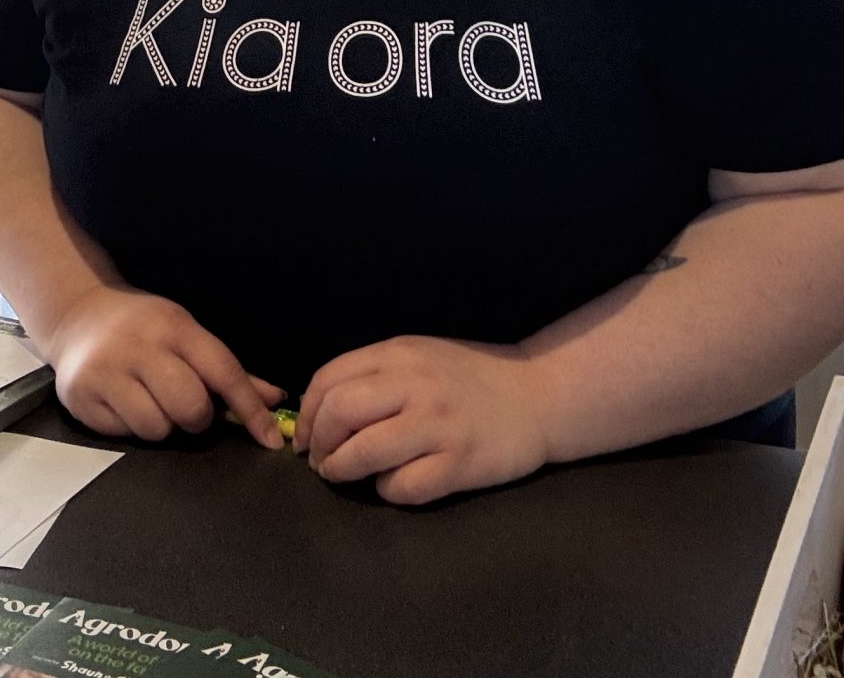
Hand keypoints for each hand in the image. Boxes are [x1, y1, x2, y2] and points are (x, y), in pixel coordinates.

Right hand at [41, 284, 281, 446]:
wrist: (77, 316)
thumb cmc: (143, 329)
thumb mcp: (185, 334)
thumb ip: (226, 371)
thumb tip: (275, 400)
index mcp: (173, 326)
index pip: (223, 371)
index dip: (250, 408)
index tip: (270, 440)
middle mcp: (139, 345)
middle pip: (190, 406)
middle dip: (196, 418)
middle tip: (185, 407)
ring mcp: (106, 371)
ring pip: (157, 428)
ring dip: (162, 425)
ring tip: (150, 402)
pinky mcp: (81, 397)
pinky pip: (125, 434)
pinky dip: (132, 427)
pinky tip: (123, 404)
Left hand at [296, 336, 550, 505]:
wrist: (539, 395)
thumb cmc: (470, 378)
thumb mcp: (420, 357)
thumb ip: (376, 374)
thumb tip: (321, 408)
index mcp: (400, 354)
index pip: (329, 378)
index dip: (306, 412)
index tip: (304, 435)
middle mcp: (417, 385)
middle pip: (340, 412)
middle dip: (317, 442)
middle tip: (320, 460)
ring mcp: (439, 425)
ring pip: (364, 452)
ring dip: (340, 469)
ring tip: (342, 474)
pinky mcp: (460, 463)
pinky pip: (403, 487)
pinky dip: (386, 490)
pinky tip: (392, 483)